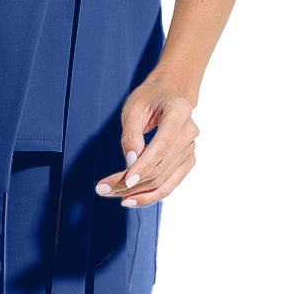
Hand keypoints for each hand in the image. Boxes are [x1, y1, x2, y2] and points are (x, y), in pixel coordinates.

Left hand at [94, 76, 199, 205]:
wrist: (168, 95)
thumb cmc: (149, 98)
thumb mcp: (133, 109)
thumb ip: (131, 135)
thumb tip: (131, 164)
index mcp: (179, 112)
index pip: (161, 147)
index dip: (143, 167)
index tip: (124, 182)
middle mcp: (189, 132)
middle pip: (160, 168)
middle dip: (131, 183)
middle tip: (103, 189)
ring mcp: (191, 148)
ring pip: (164, 181)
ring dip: (137, 193)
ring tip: (112, 194)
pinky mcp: (187, 161)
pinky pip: (170, 185)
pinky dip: (150, 195)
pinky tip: (131, 199)